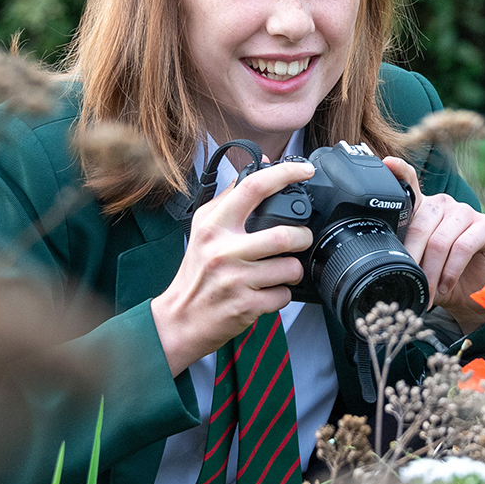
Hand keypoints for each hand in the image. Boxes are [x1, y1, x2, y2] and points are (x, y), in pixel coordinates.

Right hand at [152, 160, 315, 374]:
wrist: (180, 318)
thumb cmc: (196, 272)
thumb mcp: (204, 229)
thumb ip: (230, 196)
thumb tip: (259, 164)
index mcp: (214, 225)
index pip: (252, 187)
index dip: (284, 173)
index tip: (304, 170)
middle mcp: (223, 250)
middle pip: (283, 235)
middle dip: (302, 237)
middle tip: (300, 239)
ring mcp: (235, 279)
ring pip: (290, 268)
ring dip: (294, 269)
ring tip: (283, 270)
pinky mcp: (246, 306)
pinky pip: (283, 295)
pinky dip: (283, 294)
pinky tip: (269, 291)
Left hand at [381, 156, 484, 333]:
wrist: (474, 294)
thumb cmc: (442, 276)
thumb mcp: (417, 264)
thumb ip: (403, 253)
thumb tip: (380, 261)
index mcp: (424, 208)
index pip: (410, 183)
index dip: (399, 171)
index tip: (386, 164)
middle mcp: (444, 204)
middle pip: (421, 225)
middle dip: (412, 258)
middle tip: (409, 282)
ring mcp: (466, 212)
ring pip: (440, 240)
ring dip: (432, 271)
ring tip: (429, 290)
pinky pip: (462, 246)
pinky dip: (451, 270)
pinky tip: (446, 284)